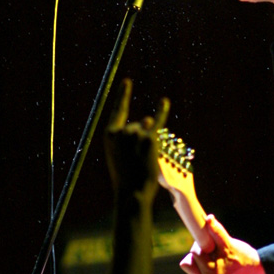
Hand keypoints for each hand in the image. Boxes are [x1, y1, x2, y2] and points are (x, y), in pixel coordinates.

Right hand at [105, 78, 169, 200]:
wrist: (132, 192)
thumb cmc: (126, 176)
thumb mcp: (121, 154)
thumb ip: (132, 135)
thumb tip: (148, 119)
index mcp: (109, 135)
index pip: (118, 110)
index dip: (123, 95)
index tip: (128, 81)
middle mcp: (121, 131)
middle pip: (137, 125)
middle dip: (141, 139)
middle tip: (137, 160)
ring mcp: (136, 133)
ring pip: (147, 128)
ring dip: (149, 140)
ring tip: (144, 158)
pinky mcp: (150, 138)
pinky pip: (159, 123)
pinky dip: (162, 111)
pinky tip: (164, 101)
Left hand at [179, 215, 268, 273]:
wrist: (259, 271)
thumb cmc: (244, 255)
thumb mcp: (230, 243)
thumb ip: (217, 231)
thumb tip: (208, 218)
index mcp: (210, 272)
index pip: (193, 253)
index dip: (201, 244)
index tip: (210, 242)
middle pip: (189, 265)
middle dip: (199, 255)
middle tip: (213, 251)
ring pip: (196, 272)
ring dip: (203, 263)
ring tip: (218, 260)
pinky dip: (210, 272)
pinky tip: (222, 269)